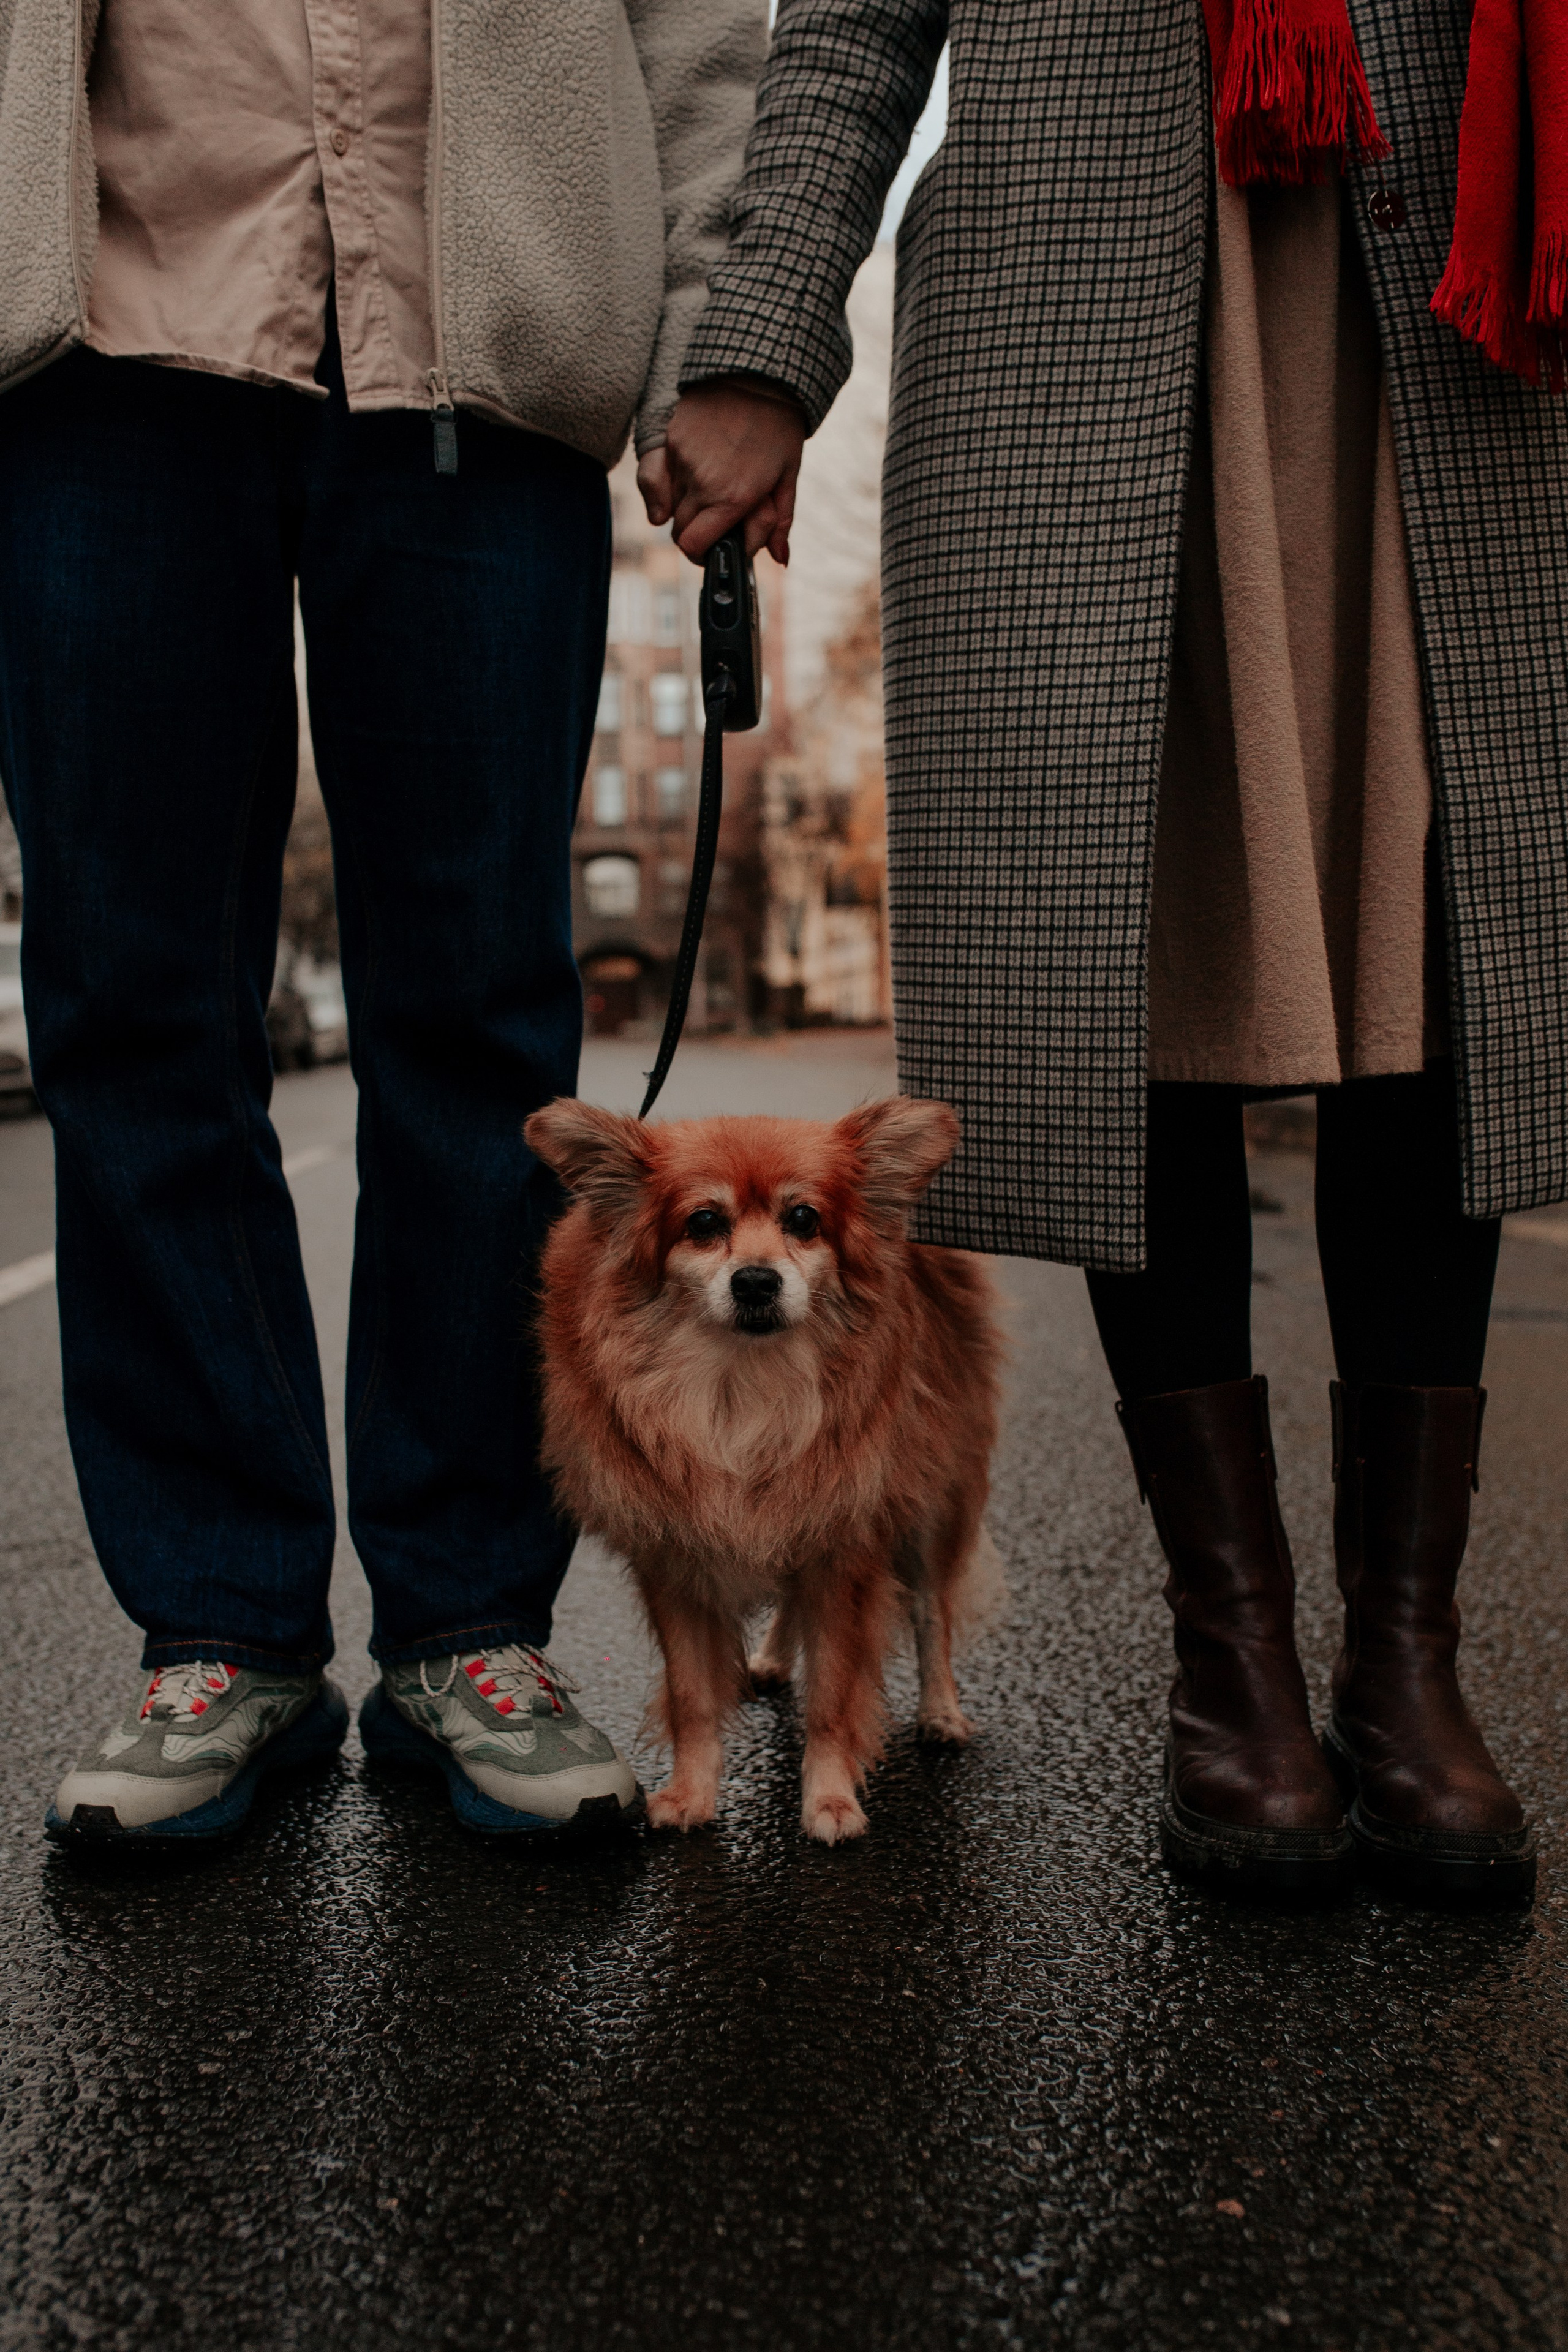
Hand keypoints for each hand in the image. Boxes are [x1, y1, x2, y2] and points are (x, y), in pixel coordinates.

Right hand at [638, 380, 804, 565]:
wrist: (759, 374)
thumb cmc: (778, 429)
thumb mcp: (786, 477)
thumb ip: (778, 523)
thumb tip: (780, 559)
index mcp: (731, 498)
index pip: (693, 546)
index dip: (701, 554)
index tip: (712, 549)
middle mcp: (701, 483)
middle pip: (679, 530)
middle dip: (695, 533)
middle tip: (715, 522)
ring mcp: (681, 460)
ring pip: (668, 505)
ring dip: (684, 507)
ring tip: (708, 490)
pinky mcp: (670, 440)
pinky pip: (656, 475)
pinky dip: (667, 483)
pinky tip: (685, 476)